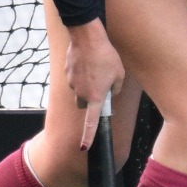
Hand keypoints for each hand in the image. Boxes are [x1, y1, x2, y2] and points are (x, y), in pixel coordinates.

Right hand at [64, 20, 123, 150]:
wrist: (86, 37)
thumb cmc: (106, 55)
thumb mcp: (120, 73)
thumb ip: (116, 88)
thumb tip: (111, 92)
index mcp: (95, 97)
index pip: (91, 123)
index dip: (88, 137)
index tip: (84, 148)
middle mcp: (81, 94)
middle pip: (84, 105)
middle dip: (90, 100)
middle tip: (100, 85)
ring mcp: (72, 84)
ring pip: (79, 90)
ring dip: (86, 84)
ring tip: (95, 67)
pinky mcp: (67, 73)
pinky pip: (74, 77)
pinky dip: (80, 73)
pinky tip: (86, 60)